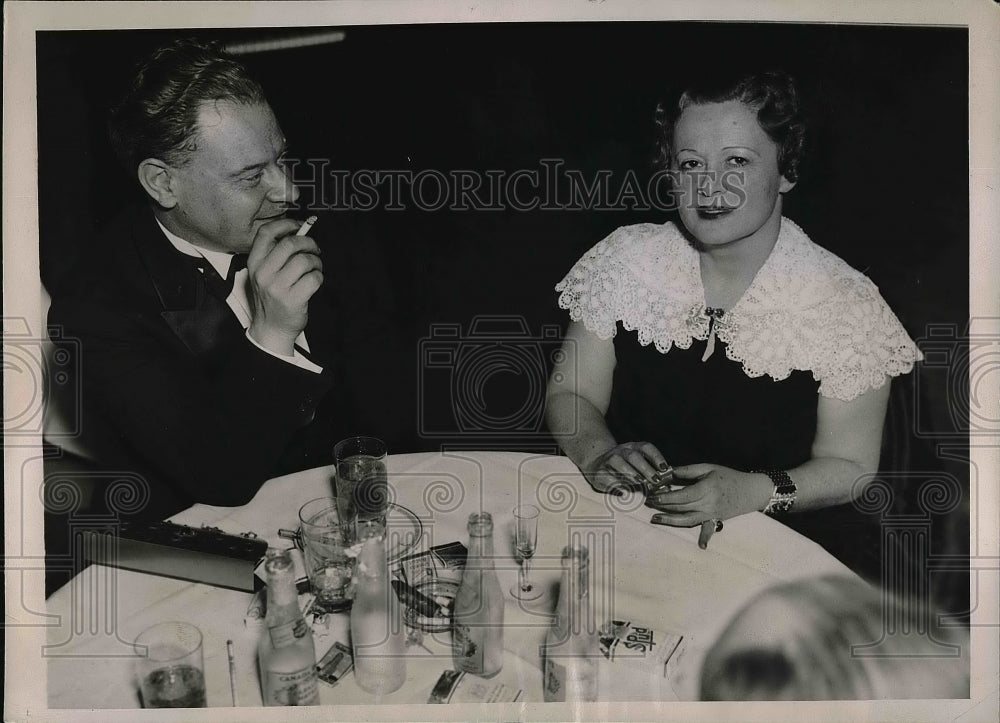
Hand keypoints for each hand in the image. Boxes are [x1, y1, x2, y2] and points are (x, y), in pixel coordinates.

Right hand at [247, 219, 323, 355]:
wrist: (271, 329)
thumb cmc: (272, 298)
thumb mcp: (265, 274)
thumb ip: (276, 254)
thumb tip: (299, 232)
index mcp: (254, 263)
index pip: (265, 233)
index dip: (286, 224)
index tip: (299, 225)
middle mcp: (263, 274)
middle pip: (290, 243)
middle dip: (308, 243)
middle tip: (314, 250)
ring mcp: (277, 288)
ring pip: (305, 261)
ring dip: (316, 262)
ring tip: (315, 268)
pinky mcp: (292, 300)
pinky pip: (314, 278)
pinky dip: (319, 277)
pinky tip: (314, 281)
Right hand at [583, 441, 669, 494]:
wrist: (596, 464)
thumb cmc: (624, 467)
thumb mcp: (636, 465)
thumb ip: (650, 473)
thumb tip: (666, 487)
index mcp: (633, 448)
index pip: (646, 447)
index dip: (656, 457)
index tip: (665, 468)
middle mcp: (620, 451)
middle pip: (633, 456)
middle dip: (645, 468)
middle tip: (656, 480)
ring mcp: (608, 460)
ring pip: (617, 462)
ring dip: (630, 473)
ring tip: (640, 483)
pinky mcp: (598, 472)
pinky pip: (607, 476)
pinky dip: (615, 484)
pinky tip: (624, 491)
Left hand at [646, 464, 771, 547]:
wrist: (751, 490)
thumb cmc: (729, 476)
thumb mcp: (709, 468)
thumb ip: (688, 470)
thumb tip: (669, 472)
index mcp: (706, 489)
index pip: (681, 495)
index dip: (666, 496)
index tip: (653, 494)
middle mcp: (708, 504)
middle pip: (681, 507)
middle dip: (663, 505)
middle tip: (648, 502)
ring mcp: (712, 514)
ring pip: (688, 519)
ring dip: (670, 520)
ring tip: (655, 519)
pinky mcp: (715, 519)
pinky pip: (709, 529)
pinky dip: (706, 538)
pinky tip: (702, 546)